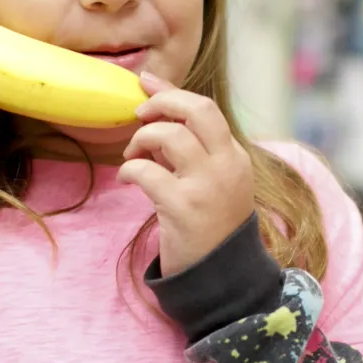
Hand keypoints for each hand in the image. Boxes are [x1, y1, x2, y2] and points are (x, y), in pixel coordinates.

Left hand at [119, 72, 256, 276]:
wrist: (221, 278)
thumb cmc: (210, 229)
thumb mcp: (211, 184)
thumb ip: (189, 151)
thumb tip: (155, 116)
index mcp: (235, 157)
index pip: (205, 109)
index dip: (171, 92)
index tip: (146, 85)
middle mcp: (226, 166)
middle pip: (195, 109)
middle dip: (160, 102)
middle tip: (138, 114)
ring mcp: (206, 186)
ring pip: (169, 136)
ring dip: (140, 139)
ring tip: (132, 156)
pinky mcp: (183, 208)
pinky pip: (146, 171)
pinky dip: (128, 169)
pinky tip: (126, 179)